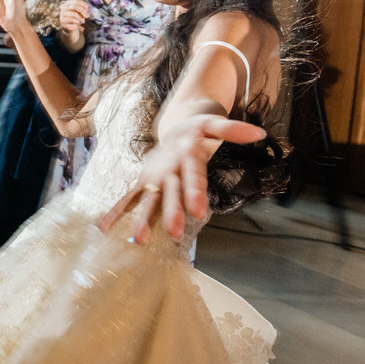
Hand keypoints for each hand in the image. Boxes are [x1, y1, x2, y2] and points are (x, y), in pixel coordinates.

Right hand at [58, 0, 90, 37]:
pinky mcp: (62, 20)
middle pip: (75, 6)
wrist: (71, 26)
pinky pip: (72, 20)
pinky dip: (77, 22)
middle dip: (83, 11)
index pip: (77, 1)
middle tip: (87, 16)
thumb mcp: (80, 12)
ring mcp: (62, 13)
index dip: (84, 5)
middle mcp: (64, 7)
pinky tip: (78, 23)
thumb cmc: (76, 17)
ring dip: (80, 18)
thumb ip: (84, 10)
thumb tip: (89, 11)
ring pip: (74, 14)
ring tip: (82, 21)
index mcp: (69, 2)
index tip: (89, 9)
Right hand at [96, 113, 267, 241]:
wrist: (176, 123)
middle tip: (173, 232)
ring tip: (139, 240)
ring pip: (147, 198)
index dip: (194, 191)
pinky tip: (104, 229)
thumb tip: (260, 134)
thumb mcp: (216, 123)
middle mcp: (167, 166)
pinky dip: (116, 212)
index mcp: (186, 154)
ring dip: (142, 218)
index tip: (199, 212)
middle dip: (170, 211)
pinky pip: (128, 197)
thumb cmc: (200, 127)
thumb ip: (234, 129)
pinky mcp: (143, 181)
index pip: (192, 174)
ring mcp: (153, 175)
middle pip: (169, 190)